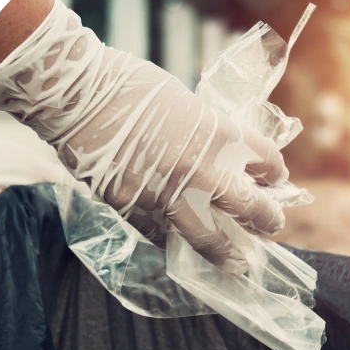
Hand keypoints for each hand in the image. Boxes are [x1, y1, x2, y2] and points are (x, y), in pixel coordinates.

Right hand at [0, 0, 286, 273]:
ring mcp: (165, 193)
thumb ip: (204, 132)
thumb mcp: (182, 101)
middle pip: (246, 206)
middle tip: (271, 228)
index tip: (275, 180)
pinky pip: (159, 234)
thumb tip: (218, 155)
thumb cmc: (127, 86)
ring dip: (225, 252)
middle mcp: (198, 168)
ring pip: (206, 236)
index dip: (273, 172)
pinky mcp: (131, 207)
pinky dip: (172, 241)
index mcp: (215, 133)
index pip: (263, 159)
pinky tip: (180, 246)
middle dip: (265, 220)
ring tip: (237, 264)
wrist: (74, 93)